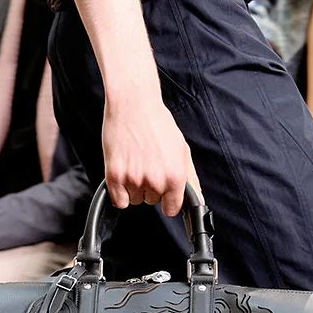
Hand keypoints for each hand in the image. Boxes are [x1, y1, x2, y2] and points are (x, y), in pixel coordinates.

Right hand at [102, 89, 202, 216]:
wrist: (133, 103)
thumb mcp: (182, 150)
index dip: (167, 200)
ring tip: (135, 163)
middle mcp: (155, 180)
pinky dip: (119, 191)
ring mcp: (133, 179)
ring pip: (134, 200)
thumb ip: (191, 180)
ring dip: (134, 188)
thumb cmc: (157, 123)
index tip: (163, 190)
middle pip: (151, 202)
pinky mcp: (114, 176)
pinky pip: (119, 201)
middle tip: (146, 164)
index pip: (171, 209)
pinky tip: (124, 171)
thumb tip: (198, 202)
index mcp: (174, 176)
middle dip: (149, 188)